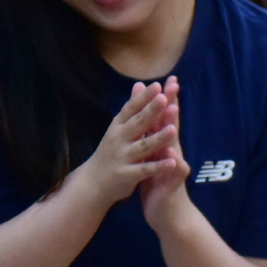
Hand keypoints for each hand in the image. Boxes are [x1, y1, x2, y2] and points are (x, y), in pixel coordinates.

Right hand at [74, 79, 181, 212]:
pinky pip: (145, 170)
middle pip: (137, 124)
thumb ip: (132, 109)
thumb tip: (139, 83)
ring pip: (143, 147)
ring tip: (173, 130)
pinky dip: (159, 166)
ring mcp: (122, 157)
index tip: (157, 86)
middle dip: (151, 112)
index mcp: (117, 126)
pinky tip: (172, 162)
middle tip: (164, 99)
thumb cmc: (111, 152)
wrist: (93, 182)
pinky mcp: (127, 175)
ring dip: (158, 138)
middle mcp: (118, 139)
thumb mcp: (118, 128)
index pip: (130, 109)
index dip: (143, 98)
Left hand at [134, 76, 197, 234]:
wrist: (168, 215)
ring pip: (175, 145)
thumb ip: (151, 140)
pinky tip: (174, 156)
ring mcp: (174, 167)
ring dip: (174, 129)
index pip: (162, 119)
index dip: (162, 100)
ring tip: (173, 112)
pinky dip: (175, 164)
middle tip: (172, 84)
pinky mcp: (173, 184)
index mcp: (161, 146)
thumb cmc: (157, 185)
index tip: (162, 79)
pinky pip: (176, 173)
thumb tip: (148, 121)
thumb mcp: (152, 158)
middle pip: (171, 125)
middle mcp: (171, 153)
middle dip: (172, 105)